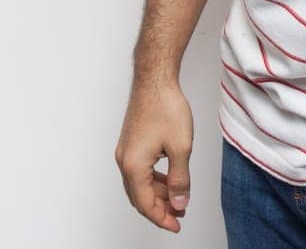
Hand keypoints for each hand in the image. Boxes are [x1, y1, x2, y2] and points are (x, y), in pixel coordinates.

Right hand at [115, 77, 194, 233]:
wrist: (154, 80)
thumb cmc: (165, 107)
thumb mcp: (181, 148)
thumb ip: (180, 180)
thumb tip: (178, 202)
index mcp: (134, 166)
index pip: (146, 204)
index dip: (162, 218)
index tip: (176, 225)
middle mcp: (125, 161)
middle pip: (140, 197)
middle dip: (159, 209)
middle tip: (179, 215)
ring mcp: (126, 152)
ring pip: (140, 184)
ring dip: (158, 194)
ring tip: (178, 199)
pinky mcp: (130, 143)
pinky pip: (140, 171)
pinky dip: (154, 180)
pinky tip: (169, 179)